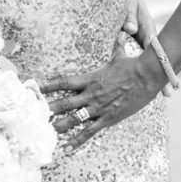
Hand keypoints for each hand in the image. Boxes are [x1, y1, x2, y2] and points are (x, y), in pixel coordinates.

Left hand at [41, 41, 163, 153]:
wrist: (146, 76)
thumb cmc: (133, 66)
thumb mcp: (120, 55)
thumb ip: (116, 46)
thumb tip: (120, 33)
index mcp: (89, 79)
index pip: (63, 82)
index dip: (48, 85)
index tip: (36, 87)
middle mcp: (90, 94)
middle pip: (64, 103)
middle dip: (48, 109)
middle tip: (34, 114)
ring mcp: (98, 108)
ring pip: (73, 120)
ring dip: (59, 126)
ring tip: (46, 132)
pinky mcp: (108, 119)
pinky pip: (89, 132)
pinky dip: (77, 141)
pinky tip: (67, 149)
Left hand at [120, 0, 171, 96]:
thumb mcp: (129, 4)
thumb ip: (129, 15)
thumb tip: (130, 30)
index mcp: (148, 30)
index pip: (155, 50)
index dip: (160, 63)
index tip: (166, 76)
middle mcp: (149, 38)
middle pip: (157, 60)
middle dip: (163, 76)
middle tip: (169, 93)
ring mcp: (146, 43)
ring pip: (152, 63)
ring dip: (157, 77)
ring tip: (165, 94)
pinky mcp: (140, 44)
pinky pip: (145, 60)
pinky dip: (148, 72)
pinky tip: (148, 86)